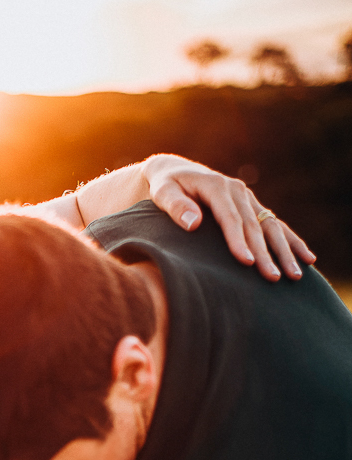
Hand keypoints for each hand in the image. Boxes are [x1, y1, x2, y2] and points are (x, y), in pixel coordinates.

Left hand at [141, 154, 314, 282]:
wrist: (174, 172)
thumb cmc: (165, 187)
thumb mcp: (163, 193)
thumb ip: (175, 206)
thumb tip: (194, 224)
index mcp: (217, 186)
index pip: (230, 218)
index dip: (239, 241)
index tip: (246, 262)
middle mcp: (237, 191)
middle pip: (254, 226)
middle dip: (265, 253)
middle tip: (272, 278)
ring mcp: (247, 199)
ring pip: (270, 226)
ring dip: (284, 250)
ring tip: (295, 274)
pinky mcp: (252, 207)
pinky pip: (274, 226)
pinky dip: (290, 241)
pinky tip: (306, 258)